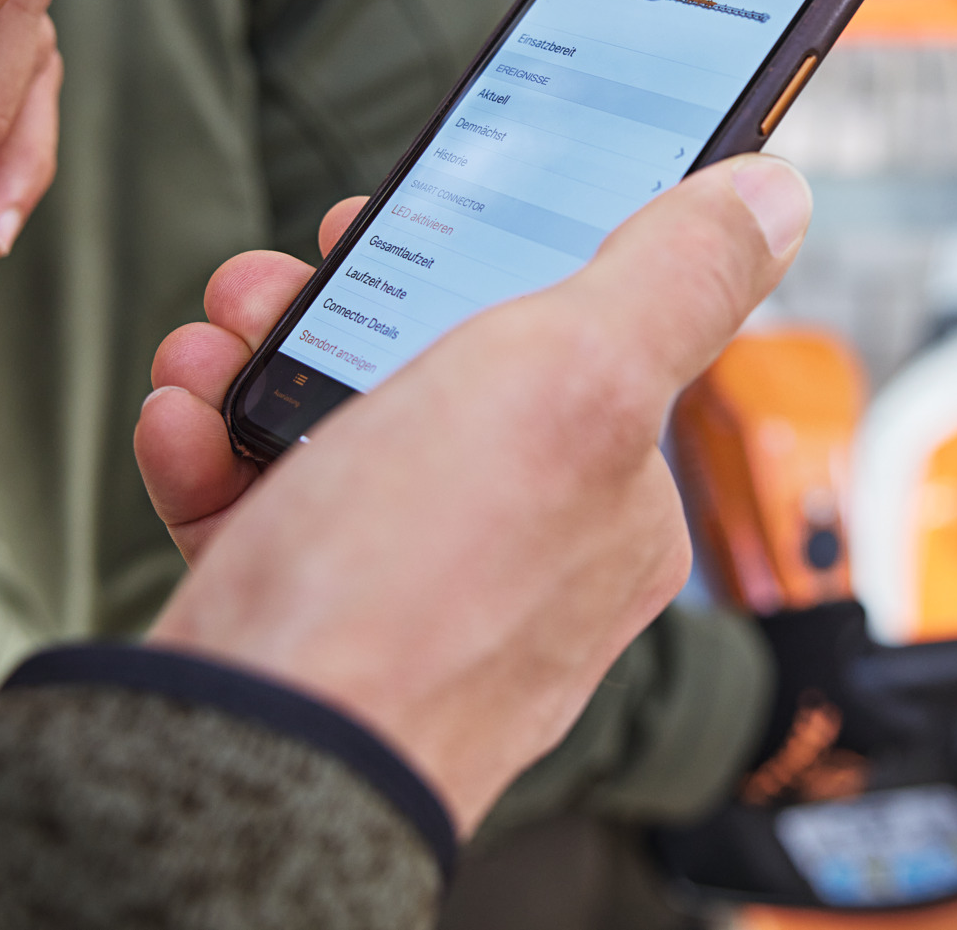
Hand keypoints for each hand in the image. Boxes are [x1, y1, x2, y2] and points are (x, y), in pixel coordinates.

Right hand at [142, 155, 812, 833]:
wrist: (254, 764)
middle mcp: (524, 552)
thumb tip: (775, 193)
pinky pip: (262, 509)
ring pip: (338, 431)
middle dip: (342, 304)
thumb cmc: (421, 583)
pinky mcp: (310, 629)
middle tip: (278, 279)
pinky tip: (182, 424)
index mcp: (614, 497)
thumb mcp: (577, 380)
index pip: (576, 338)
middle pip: (440, 372)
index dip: (492, 252)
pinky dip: (212, 451)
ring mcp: (411, 595)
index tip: (410, 209)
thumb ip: (674, 276)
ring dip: (262, 360)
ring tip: (216, 340)